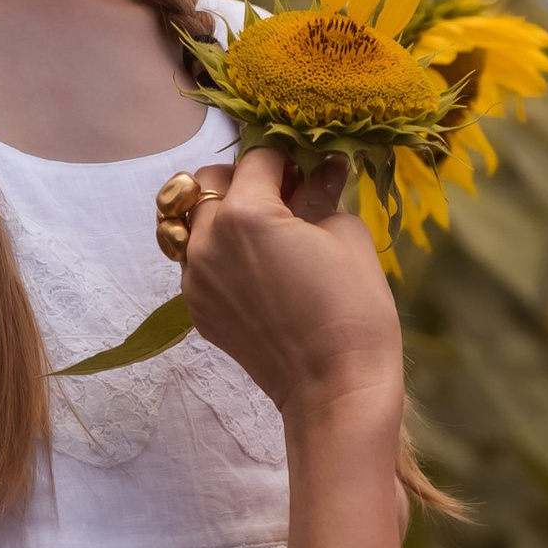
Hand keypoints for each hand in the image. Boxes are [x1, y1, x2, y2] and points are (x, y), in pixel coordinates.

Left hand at [176, 143, 404, 430]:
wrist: (334, 390)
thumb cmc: (353, 309)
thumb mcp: (347, 236)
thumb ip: (322, 193)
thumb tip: (323, 166)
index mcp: (245, 214)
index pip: (257, 158)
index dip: (287, 159)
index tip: (307, 171)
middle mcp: (207, 241)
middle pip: (209, 183)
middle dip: (244, 180)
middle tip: (283, 198)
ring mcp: (195, 280)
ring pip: (195, 223)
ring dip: (224, 216)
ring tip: (265, 236)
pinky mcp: (198, 311)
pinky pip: (198, 264)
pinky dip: (220, 254)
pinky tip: (257, 273)